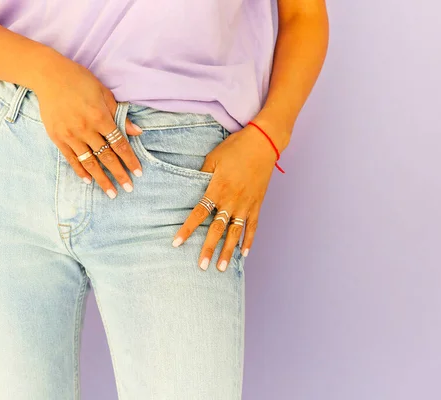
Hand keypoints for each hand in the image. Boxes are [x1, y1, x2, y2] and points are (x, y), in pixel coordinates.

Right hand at [33, 53, 143, 198]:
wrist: (49, 76)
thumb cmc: (81, 81)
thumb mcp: (105, 94)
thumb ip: (120, 115)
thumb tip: (137, 132)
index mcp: (100, 118)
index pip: (120, 144)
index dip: (130, 160)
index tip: (138, 173)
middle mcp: (86, 129)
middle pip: (107, 157)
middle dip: (119, 174)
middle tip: (129, 188)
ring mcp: (70, 135)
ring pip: (89, 162)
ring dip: (101, 179)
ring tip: (111, 192)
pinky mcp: (57, 137)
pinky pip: (71, 158)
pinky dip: (80, 170)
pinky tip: (89, 181)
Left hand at [171, 124, 279, 270]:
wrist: (264, 143)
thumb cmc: (236, 147)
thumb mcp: (213, 157)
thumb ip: (202, 174)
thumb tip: (192, 187)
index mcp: (218, 188)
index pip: (199, 213)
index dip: (187, 229)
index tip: (176, 243)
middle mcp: (232, 200)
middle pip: (217, 229)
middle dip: (209, 249)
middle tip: (201, 267)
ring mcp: (246, 204)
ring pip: (235, 233)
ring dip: (228, 251)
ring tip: (222, 268)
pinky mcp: (257, 204)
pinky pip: (253, 226)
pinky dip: (249, 241)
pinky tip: (244, 254)